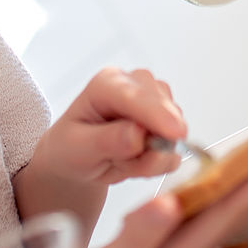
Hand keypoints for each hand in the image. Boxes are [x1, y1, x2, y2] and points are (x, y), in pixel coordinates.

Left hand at [27, 68, 189, 188]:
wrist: (78, 157)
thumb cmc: (71, 148)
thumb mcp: (77, 149)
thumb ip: (107, 141)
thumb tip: (138, 134)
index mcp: (107, 84)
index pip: (137, 96)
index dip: (158, 114)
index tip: (175, 134)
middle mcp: (135, 84)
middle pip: (163, 109)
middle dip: (150, 145)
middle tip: (119, 163)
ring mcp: (154, 99)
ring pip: (173, 129)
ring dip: (151, 156)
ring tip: (121, 160)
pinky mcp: (167, 117)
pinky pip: (176, 146)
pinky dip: (158, 161)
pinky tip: (136, 161)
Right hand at [86, 128, 247, 247]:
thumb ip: (140, 236)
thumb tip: (169, 204)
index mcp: (185, 247)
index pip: (236, 206)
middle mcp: (197, 244)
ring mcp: (191, 242)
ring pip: (238, 201)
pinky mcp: (180, 240)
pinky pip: (221, 206)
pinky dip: (240, 183)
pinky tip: (246, 174)